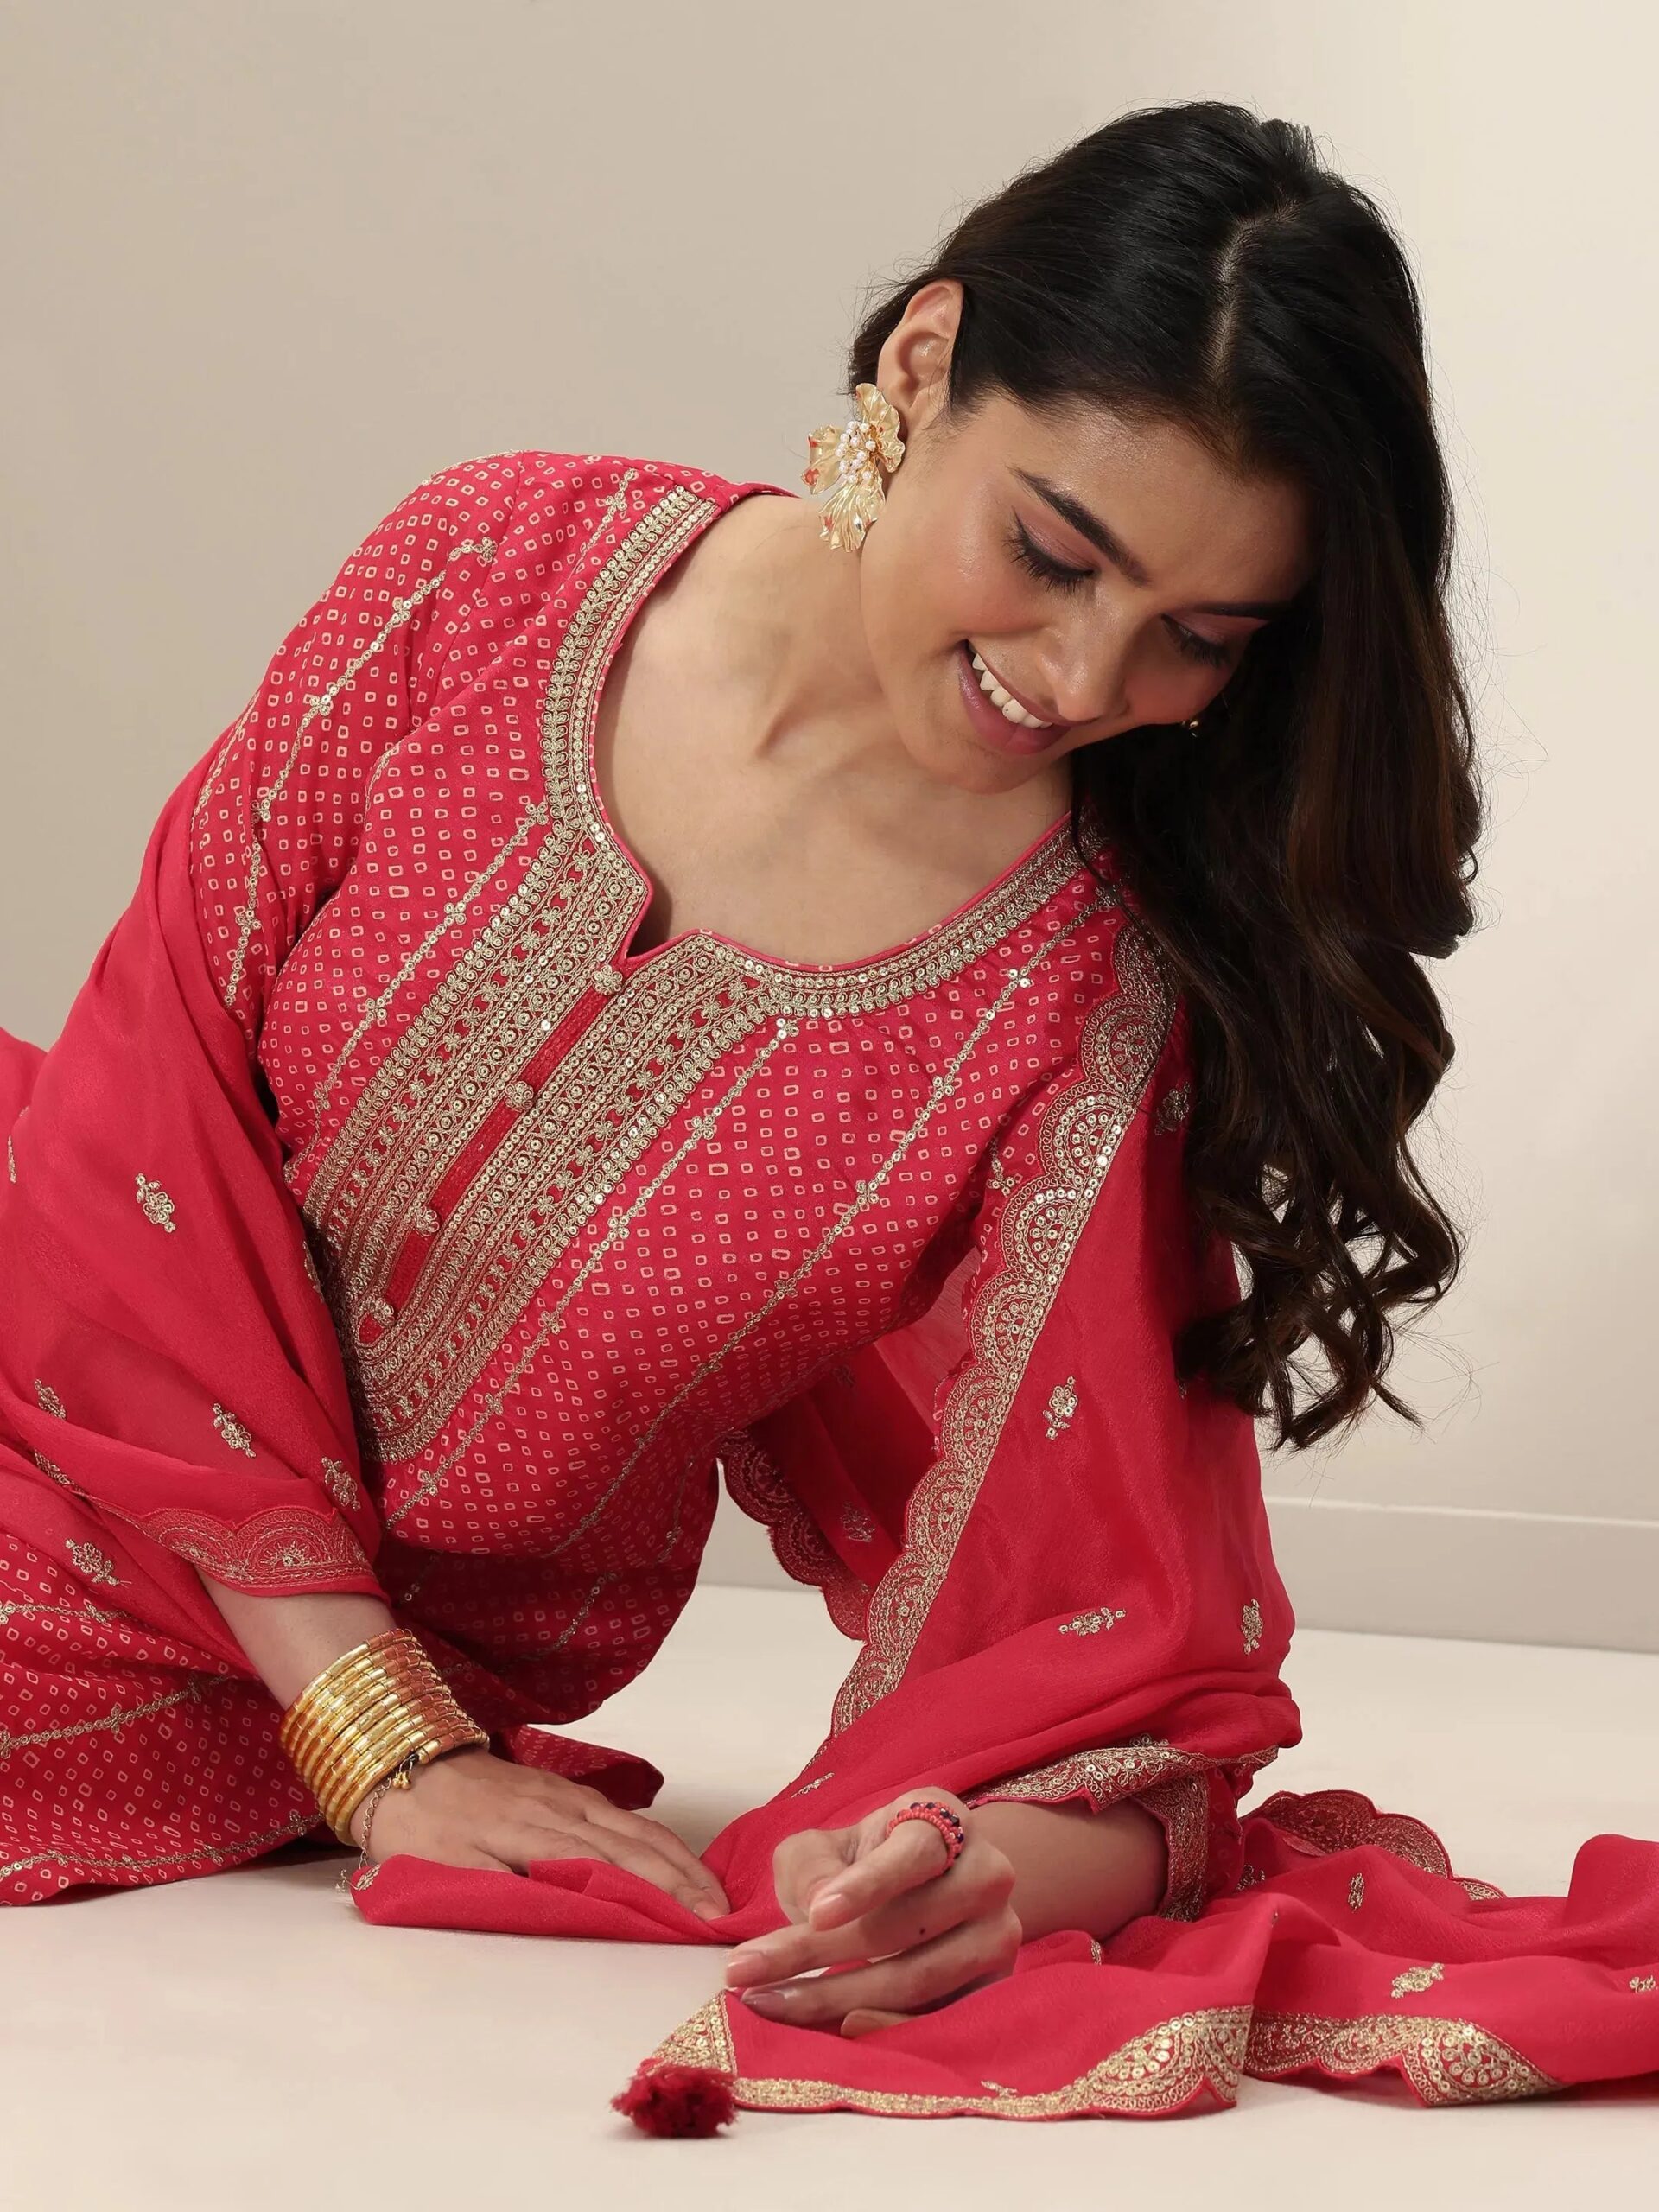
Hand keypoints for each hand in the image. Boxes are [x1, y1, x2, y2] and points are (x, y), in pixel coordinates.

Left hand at [351, 1747, 729, 1918]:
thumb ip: (502, 1889)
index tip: (695, 1924)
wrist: (400, 1759)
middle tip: (722, 1918)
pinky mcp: (562, 1790)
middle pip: (637, 1846)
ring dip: (679, 1860)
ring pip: (636, 1828)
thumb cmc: (418, 1826)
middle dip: (685, 1881)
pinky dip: (657, 1838)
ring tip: (713, 1893)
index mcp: (537, 1832)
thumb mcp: (446, 1868)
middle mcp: (562, 1809)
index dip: (658, 1896)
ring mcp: (566, 1796)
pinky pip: (622, 1816)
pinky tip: (672, 1855)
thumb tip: (561, 1908)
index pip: (612, 1868)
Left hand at [722, 1786, 1020, 2035]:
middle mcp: (987, 1872)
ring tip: (767, 2000)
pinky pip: (937, 2019)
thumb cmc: (861, 1862)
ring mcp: (999, 1933)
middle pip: (909, 1925)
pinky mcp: (993, 1987)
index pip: (913, 1852)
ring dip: (835, 1996)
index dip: (867, 1884)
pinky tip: (834, 2025)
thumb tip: (816, 1909)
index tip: (815, 1914)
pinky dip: (881, 2025)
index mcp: (944, 1819)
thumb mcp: (823, 1848)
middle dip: (818, 1952)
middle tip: (745, 1971)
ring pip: (918, 1978)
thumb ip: (811, 1867)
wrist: (918, 1890)